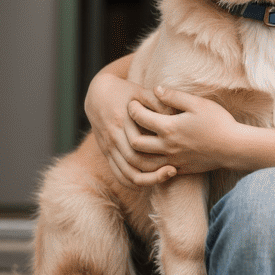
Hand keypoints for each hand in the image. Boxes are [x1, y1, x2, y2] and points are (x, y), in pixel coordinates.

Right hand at [84, 62, 177, 187]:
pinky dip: (131, 182)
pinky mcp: (106, 153)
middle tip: (173, 171)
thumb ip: (157, 101)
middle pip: (132, 164)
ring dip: (144, 180)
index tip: (174, 159)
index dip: (156, 158)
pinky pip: (117, 173)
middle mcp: (113, 137)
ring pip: (124, 173)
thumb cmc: (125, 92)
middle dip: (153, 173)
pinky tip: (147, 182)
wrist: (98, 94)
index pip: (138, 148)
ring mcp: (108, 147)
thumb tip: (175, 114)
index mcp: (121, 122)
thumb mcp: (140, 92)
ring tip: (163, 178)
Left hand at [126, 87, 239, 174]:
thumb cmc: (218, 122)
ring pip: (142, 162)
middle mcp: (167, 147)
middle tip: (130, 122)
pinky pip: (156, 171)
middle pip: (135, 143)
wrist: (234, 147)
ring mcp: (173, 161)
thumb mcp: (197, 103)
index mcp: (169, 128)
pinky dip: (149, 164)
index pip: (140, 118)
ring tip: (137, 139)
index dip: (132, 108)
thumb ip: (174, 96)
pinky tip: (152, 154)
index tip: (132, 102)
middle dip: (128, 130)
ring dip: (135, 152)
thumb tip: (156, 90)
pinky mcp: (180, 169)